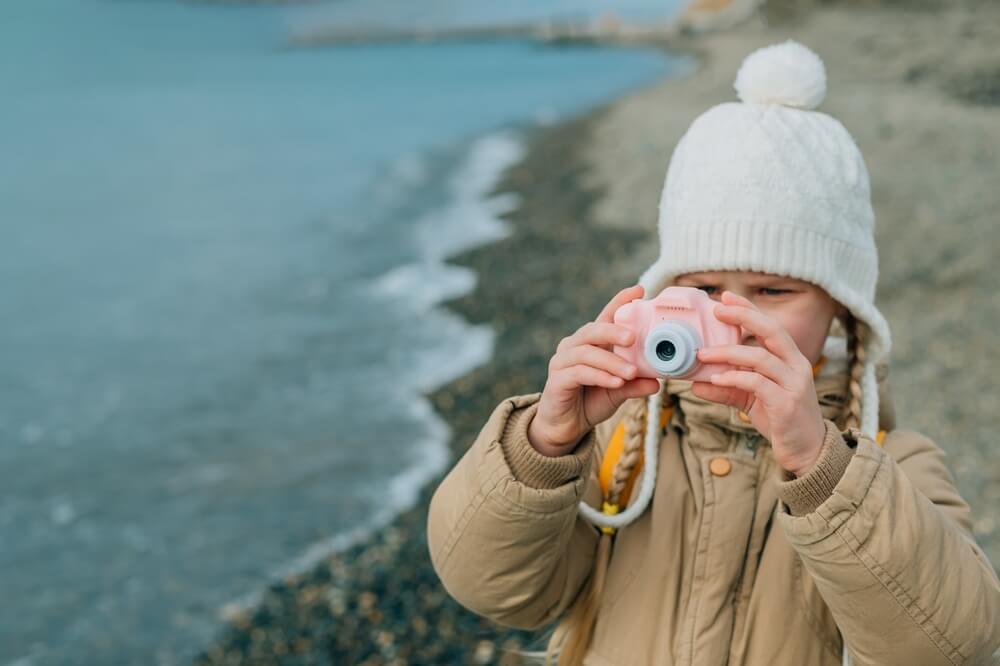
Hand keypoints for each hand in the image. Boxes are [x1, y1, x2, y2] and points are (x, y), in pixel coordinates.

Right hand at [528, 285, 661, 455]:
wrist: (566, 427)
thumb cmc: (591, 401)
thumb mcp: (618, 391)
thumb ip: (634, 384)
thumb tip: (657, 381)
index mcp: (591, 342)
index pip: (605, 317)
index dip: (620, 301)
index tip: (639, 291)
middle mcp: (573, 346)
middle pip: (592, 330)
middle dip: (613, 330)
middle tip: (633, 337)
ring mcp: (562, 361)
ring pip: (587, 352)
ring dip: (611, 362)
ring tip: (631, 373)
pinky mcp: (557, 379)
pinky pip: (579, 373)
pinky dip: (599, 376)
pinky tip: (616, 383)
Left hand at [690, 291, 825, 476]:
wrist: (808, 453)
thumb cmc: (781, 421)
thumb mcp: (751, 400)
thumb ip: (727, 388)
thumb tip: (695, 383)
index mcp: (790, 359)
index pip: (771, 326)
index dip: (749, 309)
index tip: (725, 297)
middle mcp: (796, 366)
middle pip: (772, 331)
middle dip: (744, 316)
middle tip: (717, 310)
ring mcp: (794, 384)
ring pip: (761, 357)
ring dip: (727, 352)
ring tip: (701, 354)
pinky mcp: (787, 404)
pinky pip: (757, 383)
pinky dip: (734, 378)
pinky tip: (715, 378)